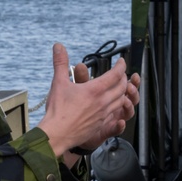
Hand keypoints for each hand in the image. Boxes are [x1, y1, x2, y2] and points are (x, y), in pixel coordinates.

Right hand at [38, 43, 137, 157]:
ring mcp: (104, 114)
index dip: (121, 66)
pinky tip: (112, 104)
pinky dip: (118, 105)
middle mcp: (103, 102)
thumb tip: (58, 45)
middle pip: (122, 87)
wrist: (57, 134)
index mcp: (95, 90)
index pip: (115, 74)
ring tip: (120, 87)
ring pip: (121, 100)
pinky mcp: (102, 124)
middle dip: (124, 78)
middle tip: (121, 73)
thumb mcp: (58, 82)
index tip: (122, 61)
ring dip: (123, 92)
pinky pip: (115, 113)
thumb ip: (60, 62)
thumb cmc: (57, 109)